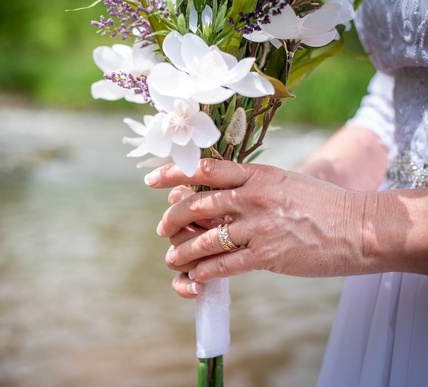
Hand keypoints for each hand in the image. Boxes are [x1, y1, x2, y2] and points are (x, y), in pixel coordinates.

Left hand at [145, 159, 369, 298]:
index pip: (204, 169)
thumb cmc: (323, 205)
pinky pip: (224, 264)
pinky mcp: (269, 255)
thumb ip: (251, 185)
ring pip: (205, 239)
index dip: (172, 173)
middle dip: (171, 219)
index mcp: (257, 174)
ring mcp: (260, 226)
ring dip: (182, 252)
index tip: (151, 180)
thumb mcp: (285, 182)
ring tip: (173, 259)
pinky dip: (204, 271)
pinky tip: (195, 276)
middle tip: (162, 229)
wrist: (362, 227)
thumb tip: (216, 194)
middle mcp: (254, 196)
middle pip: (196, 205)